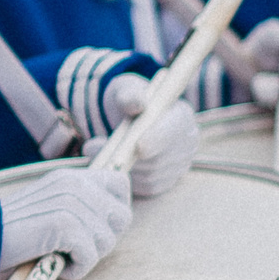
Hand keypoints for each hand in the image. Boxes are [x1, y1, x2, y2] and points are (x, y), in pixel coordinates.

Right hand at [0, 167, 132, 279]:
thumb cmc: (19, 231)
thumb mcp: (53, 206)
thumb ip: (81, 204)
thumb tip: (115, 216)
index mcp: (73, 176)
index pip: (120, 182)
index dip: (116, 208)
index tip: (96, 226)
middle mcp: (75, 184)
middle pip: (121, 216)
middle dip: (104, 238)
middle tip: (76, 246)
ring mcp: (71, 203)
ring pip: (107, 240)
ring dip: (87, 256)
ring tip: (61, 254)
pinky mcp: (64, 225)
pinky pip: (90, 256)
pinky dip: (76, 269)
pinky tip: (57, 264)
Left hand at [86, 74, 199, 195]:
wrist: (127, 121)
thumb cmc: (128, 103)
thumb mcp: (125, 92)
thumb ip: (131, 95)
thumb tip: (139, 102)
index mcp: (182, 116)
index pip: (175, 129)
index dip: (159, 139)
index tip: (139, 146)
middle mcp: (186, 143)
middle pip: (161, 157)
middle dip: (128, 156)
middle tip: (93, 148)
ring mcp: (178, 165)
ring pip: (149, 174)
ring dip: (120, 167)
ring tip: (92, 154)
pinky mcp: (164, 182)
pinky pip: (144, 187)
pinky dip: (123, 178)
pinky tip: (105, 166)